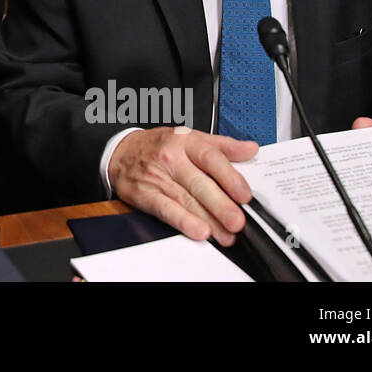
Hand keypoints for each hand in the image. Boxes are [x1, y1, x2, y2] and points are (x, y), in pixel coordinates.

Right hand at [108, 127, 258, 245]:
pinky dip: (181, 221)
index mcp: (185, 141)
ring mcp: (157, 176)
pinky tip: (197, 230)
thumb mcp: (190, 137)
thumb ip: (223, 145)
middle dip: (220, 205)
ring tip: (225, 234)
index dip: (229, 177)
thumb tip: (251, 150)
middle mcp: (171, 158)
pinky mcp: (144, 194)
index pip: (210, 158)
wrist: (121, 151)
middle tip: (237, 221)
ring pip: (185, 200)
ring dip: (207, 220)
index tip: (244, 195)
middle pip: (199, 183)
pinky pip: (164, 209)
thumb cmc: (159, 145)